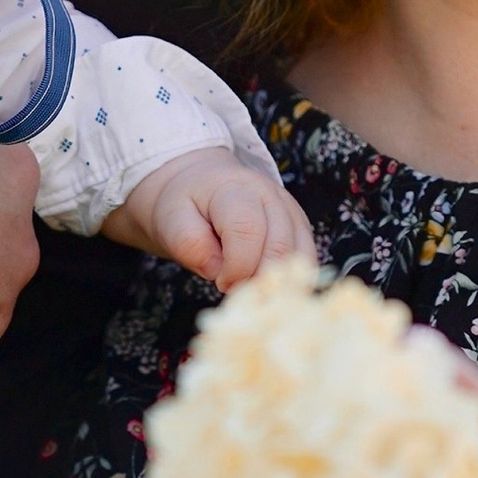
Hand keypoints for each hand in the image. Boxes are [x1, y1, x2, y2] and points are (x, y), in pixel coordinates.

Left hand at [102, 149, 313, 287]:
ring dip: (276, 281)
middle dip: (257, 278)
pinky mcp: (300, 225)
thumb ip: (189, 243)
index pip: (247, 230)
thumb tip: (217, 270)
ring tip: (251, 289)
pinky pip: (307, 257)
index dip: (236, 266)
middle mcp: (270, 195)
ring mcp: (289, 209)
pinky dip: (291, 278)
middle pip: (279, 246)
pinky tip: (269, 286)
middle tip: (236, 291)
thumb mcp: (171, 219)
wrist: (200, 186)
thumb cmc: (185, 205)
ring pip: (299, 254)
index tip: (220, 282)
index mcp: (234, 188)